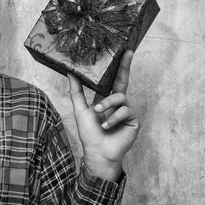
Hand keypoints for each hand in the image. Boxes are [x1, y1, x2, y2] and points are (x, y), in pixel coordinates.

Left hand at [67, 50, 139, 180]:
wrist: (97, 152)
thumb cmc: (89, 133)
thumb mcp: (80, 109)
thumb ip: (76, 91)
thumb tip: (70, 73)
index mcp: (106, 99)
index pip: (112, 80)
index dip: (117, 67)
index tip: (121, 51)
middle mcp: (118, 103)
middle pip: (123, 81)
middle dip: (125, 66)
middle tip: (127, 53)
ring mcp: (126, 111)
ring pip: (121, 97)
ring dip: (108, 104)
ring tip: (98, 113)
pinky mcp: (133, 120)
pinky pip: (125, 110)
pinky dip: (113, 117)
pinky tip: (107, 125)